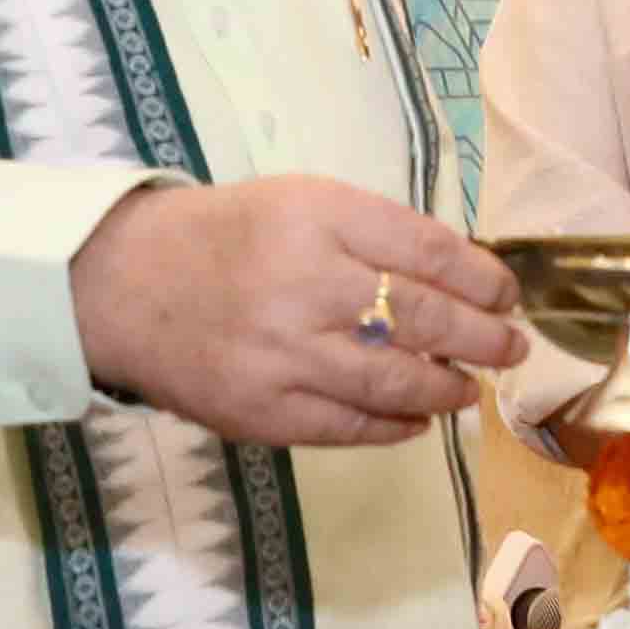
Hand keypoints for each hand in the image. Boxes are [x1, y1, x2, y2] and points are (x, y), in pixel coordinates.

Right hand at [70, 179, 528, 450]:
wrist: (117, 285)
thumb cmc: (222, 236)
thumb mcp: (299, 203)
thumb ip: (373, 234)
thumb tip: (461, 278)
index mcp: (318, 218)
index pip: (427, 250)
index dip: (481, 277)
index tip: (506, 293)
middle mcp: (305, 285)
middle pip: (421, 317)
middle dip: (482, 336)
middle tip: (512, 346)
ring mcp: (284, 356)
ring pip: (394, 380)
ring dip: (447, 387)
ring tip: (469, 385)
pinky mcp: (263, 412)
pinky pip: (349, 426)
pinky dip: (395, 424)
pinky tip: (417, 417)